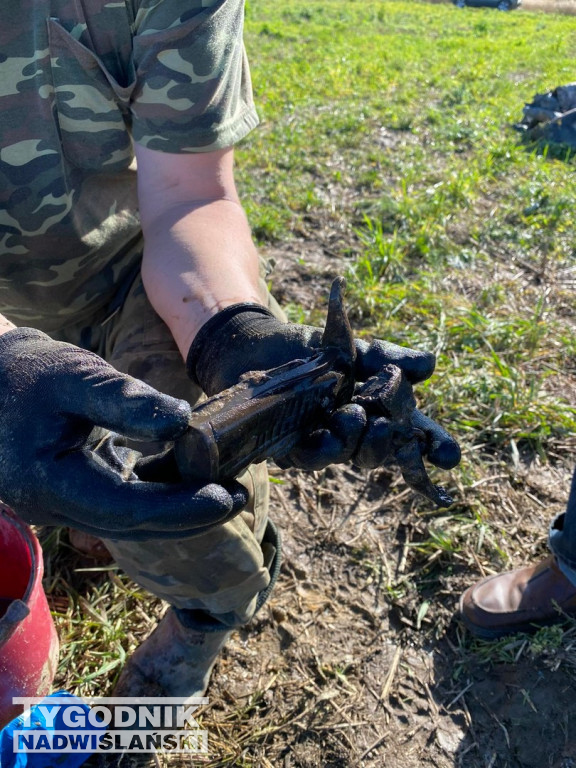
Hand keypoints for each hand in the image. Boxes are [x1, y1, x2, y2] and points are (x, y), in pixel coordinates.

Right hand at [0, 329, 247, 539]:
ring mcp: (59, 505)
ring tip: (225, 492)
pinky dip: (155, 495)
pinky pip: (118, 503)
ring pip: (128, 519)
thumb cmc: (26, 372)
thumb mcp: (75, 375)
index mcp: (49, 483)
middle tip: (239, 498)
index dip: (182, 507)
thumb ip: (125, 401)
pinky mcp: (70, 493)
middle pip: (133, 524)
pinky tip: (188, 479)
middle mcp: (52, 507)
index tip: (227, 496)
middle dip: (188, 515)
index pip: (128, 509)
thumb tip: (183, 424)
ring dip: (176, 509)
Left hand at [186, 304, 459, 472]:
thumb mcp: (355, 347)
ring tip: (359, 417)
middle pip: (386, 452)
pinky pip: (312, 456)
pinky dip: (324, 446)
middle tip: (393, 430)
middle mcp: (358, 433)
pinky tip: (329, 431)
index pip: (416, 434)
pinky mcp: (291, 448)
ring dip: (360, 442)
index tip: (449, 456)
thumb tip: (430, 365)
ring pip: (352, 456)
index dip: (435, 447)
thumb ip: (389, 357)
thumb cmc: (315, 349)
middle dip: (393, 447)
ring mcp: (327, 443)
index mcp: (381, 411)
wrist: (261, 345)